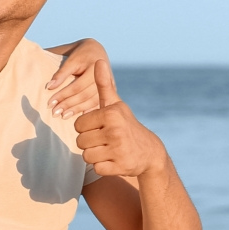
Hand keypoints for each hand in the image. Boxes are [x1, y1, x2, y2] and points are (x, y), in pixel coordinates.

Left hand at [48, 38, 108, 117]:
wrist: (97, 51)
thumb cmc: (80, 54)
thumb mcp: (71, 59)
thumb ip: (61, 73)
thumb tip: (49, 87)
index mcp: (96, 67)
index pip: (77, 85)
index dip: (63, 95)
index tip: (49, 103)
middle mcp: (105, 77)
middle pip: (85, 95)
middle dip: (69, 105)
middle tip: (54, 113)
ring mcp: (109, 85)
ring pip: (93, 101)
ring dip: (77, 110)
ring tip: (63, 116)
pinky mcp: (111, 91)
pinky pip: (99, 103)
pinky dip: (89, 111)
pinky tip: (80, 118)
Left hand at [74, 62, 167, 178]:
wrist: (149, 151)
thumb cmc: (126, 124)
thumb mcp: (116, 104)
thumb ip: (103, 84)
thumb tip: (98, 60)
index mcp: (111, 113)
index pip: (79, 124)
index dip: (87, 127)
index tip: (101, 127)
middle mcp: (115, 130)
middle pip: (80, 141)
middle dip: (90, 142)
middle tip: (106, 140)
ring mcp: (118, 150)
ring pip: (86, 156)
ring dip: (95, 155)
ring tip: (109, 149)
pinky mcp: (120, 166)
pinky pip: (97, 168)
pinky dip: (104, 166)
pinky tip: (115, 160)